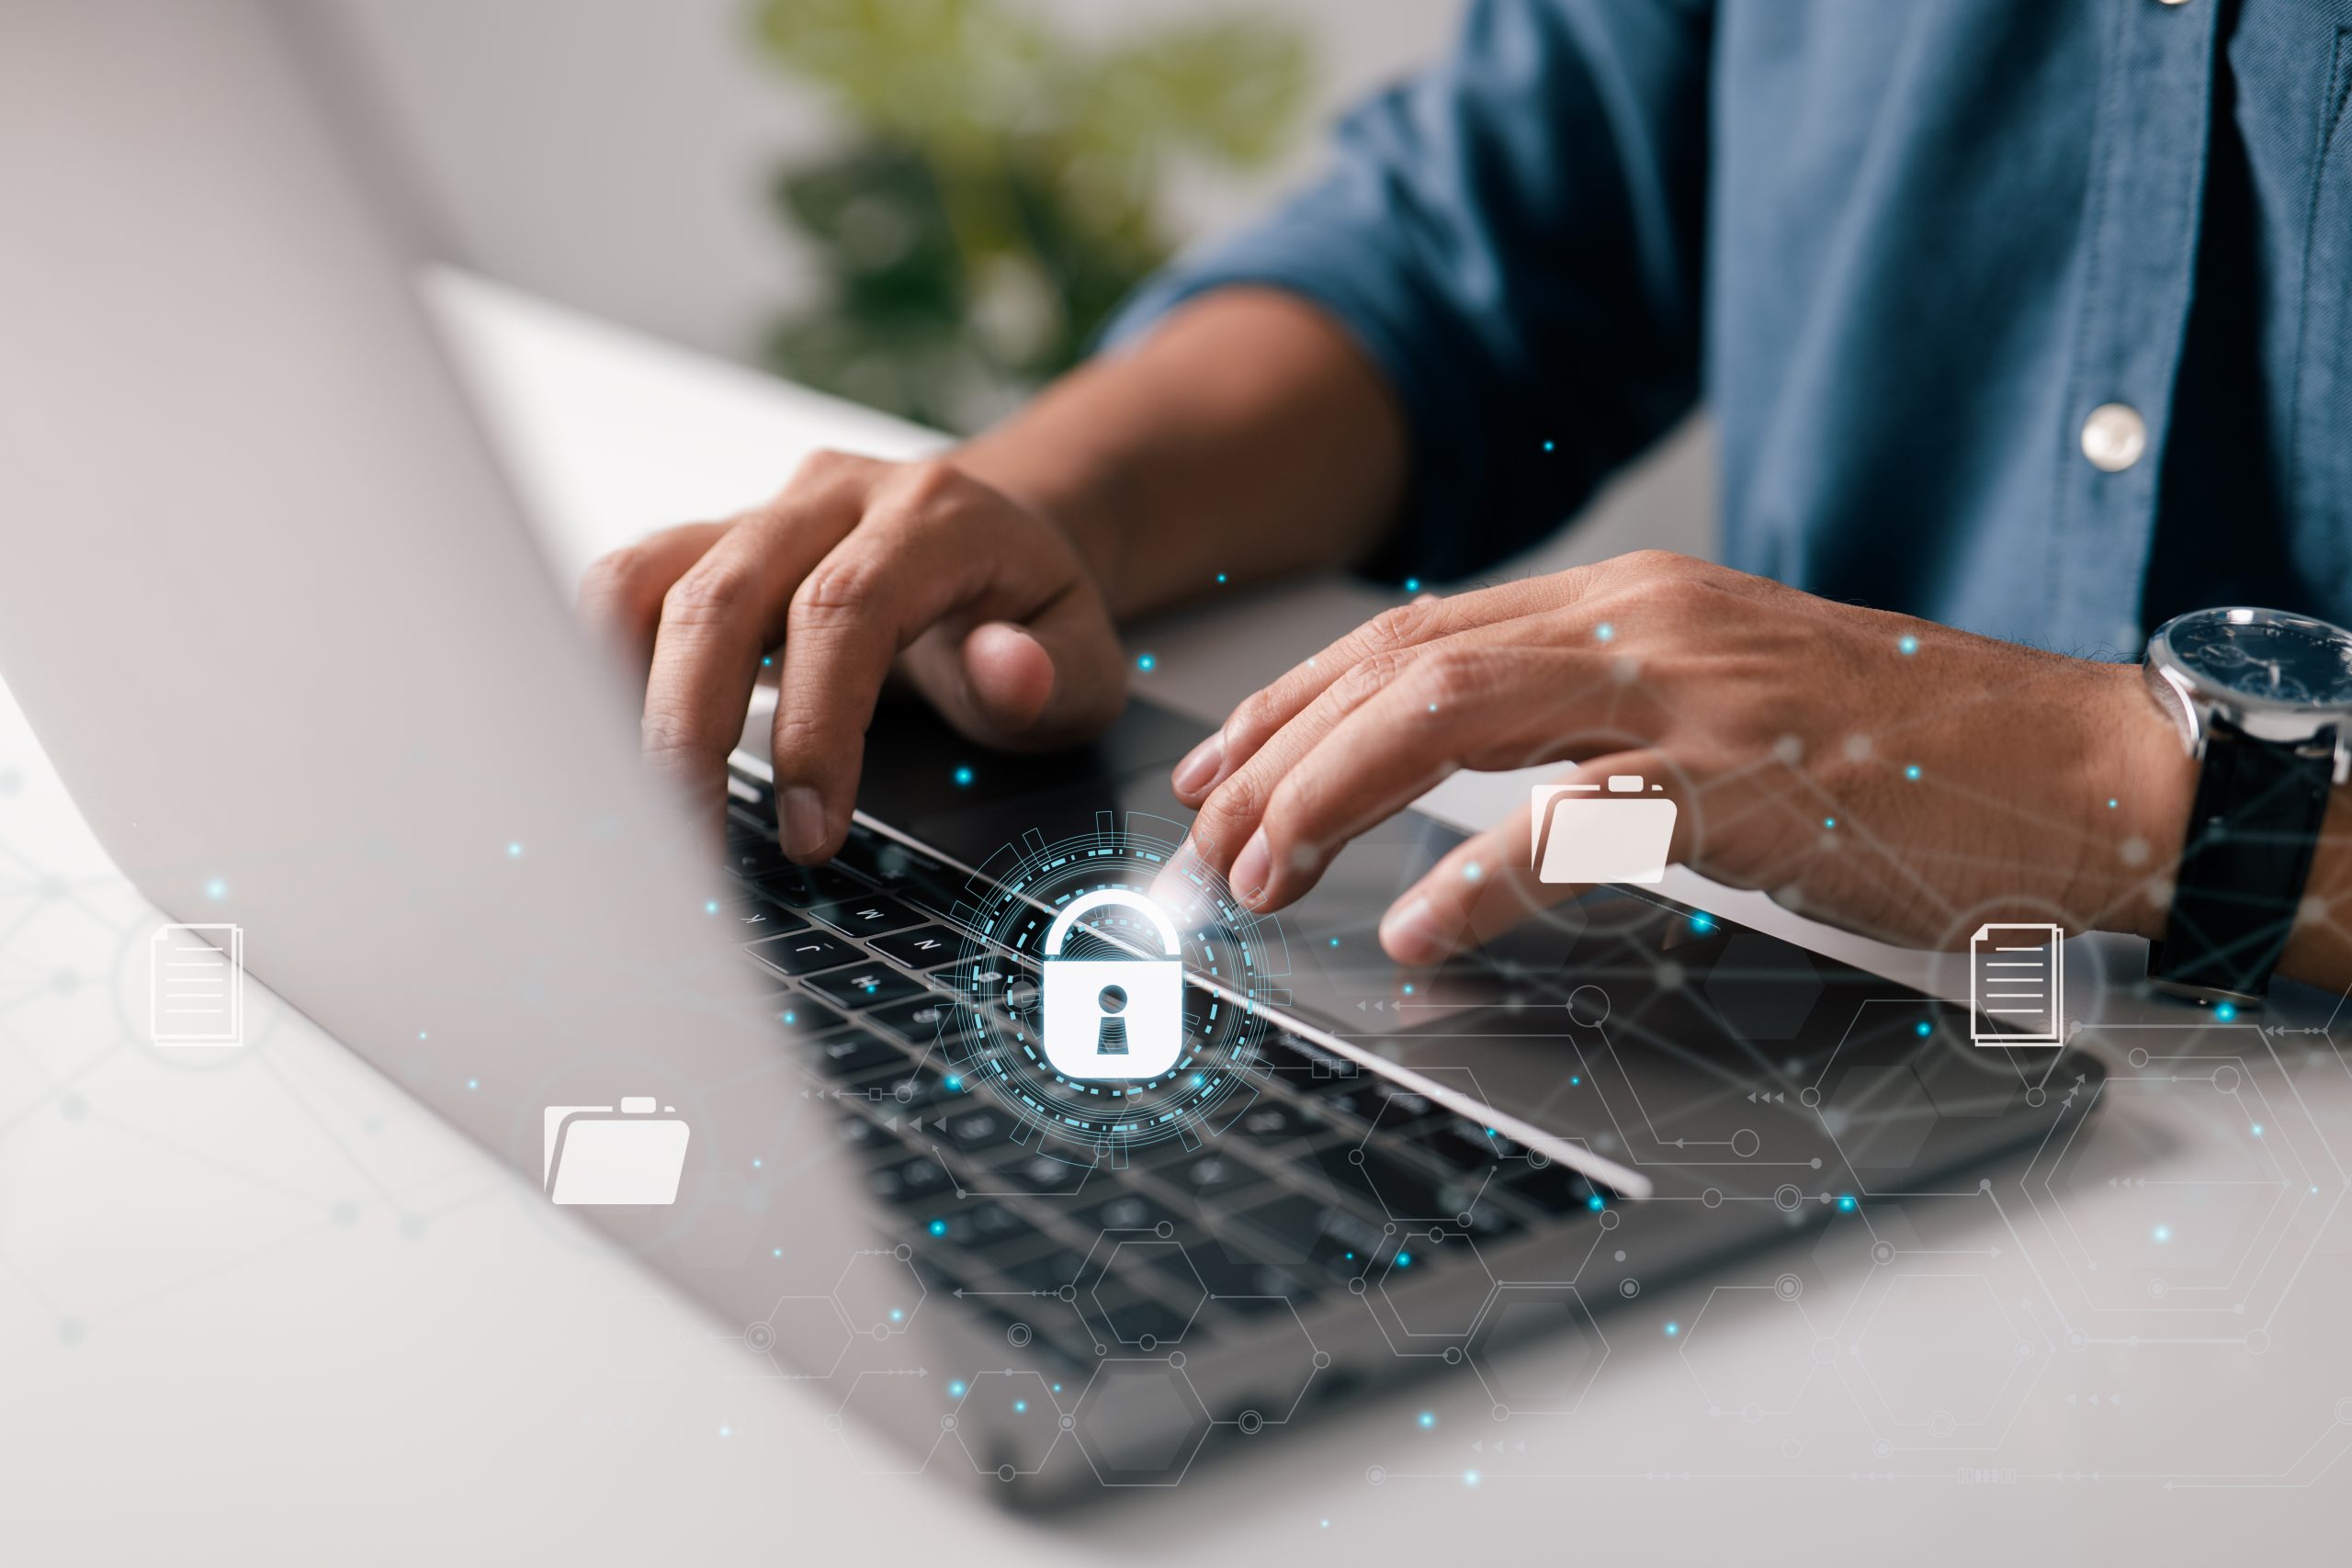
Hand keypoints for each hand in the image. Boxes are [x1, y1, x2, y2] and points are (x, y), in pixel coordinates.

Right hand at [579, 450, 1123, 859]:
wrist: (996, 538)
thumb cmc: (1031, 614)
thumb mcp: (1086, 658)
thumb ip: (1051, 675)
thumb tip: (1004, 671)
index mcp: (931, 517)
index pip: (844, 608)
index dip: (817, 726)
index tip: (815, 831)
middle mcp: (830, 499)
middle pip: (721, 595)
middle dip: (694, 732)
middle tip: (696, 845)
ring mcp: (758, 516)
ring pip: (645, 580)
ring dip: (620, 697)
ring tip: (633, 803)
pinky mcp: (709, 546)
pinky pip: (626, 590)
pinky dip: (602, 669)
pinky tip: (617, 751)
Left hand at [1169, 552, 2193, 961]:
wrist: (2074, 770)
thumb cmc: (1898, 750)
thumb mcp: (1716, 697)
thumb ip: (1590, 713)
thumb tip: (1453, 775)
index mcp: (1631, 602)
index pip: (1418, 628)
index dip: (1298, 698)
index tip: (1223, 765)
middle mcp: (1645, 624)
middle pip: (1407, 662)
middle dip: (1283, 750)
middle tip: (1208, 835)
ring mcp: (1695, 695)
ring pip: (1456, 712)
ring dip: (1336, 795)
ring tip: (1265, 873)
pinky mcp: (1749, 784)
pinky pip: (1579, 823)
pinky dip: (1480, 873)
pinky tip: (1420, 925)